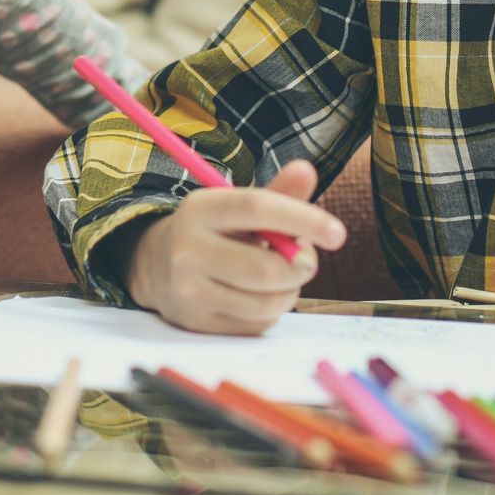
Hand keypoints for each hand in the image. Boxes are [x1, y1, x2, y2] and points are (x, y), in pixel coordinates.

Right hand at [124, 159, 347, 335]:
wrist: (158, 267)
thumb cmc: (216, 232)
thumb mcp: (240, 207)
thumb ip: (278, 193)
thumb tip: (306, 170)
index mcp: (200, 209)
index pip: (257, 208)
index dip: (303, 218)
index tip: (337, 233)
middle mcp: (188, 249)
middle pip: (266, 268)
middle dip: (301, 267)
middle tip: (307, 260)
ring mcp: (189, 290)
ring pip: (266, 302)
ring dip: (289, 291)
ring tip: (280, 277)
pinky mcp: (197, 323)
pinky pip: (256, 323)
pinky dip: (270, 311)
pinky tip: (256, 295)